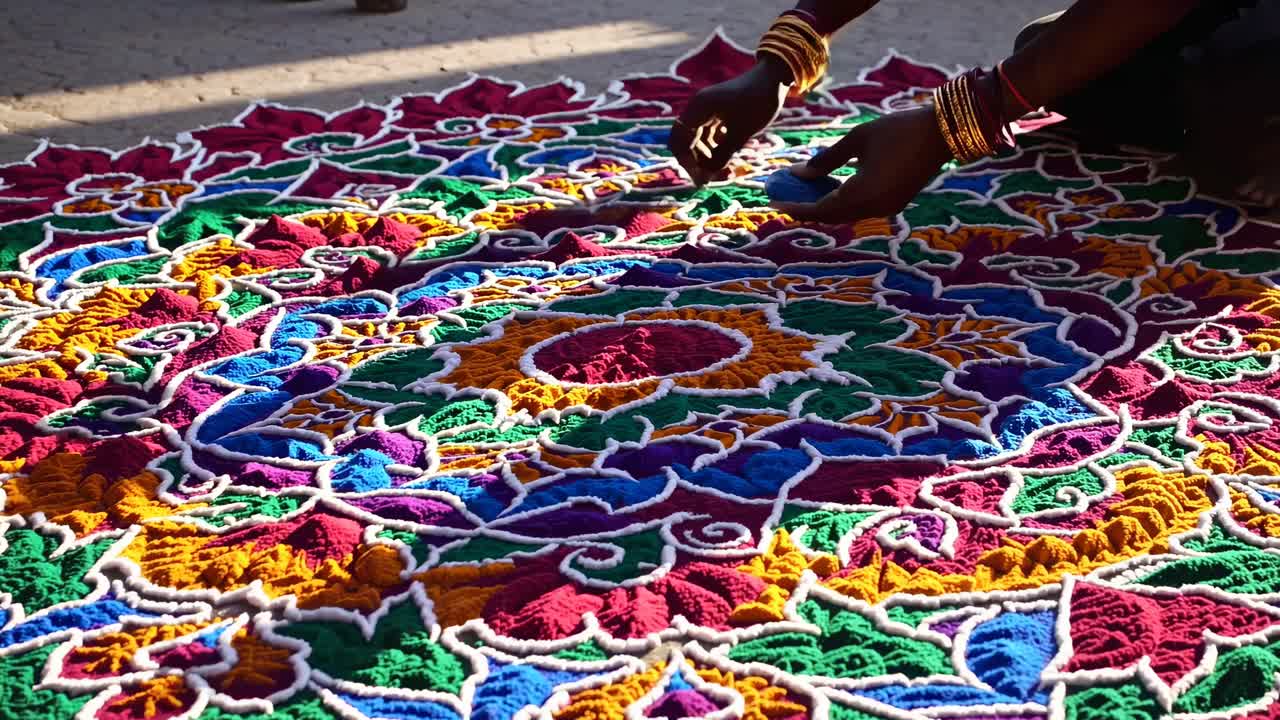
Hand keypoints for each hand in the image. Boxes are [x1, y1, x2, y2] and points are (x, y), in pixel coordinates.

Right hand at [668, 59, 791, 185]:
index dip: (688, 162)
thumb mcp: (741, 132)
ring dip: (705, 157)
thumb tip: (706, 175)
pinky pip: (707, 135)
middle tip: (708, 180)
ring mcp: (705, 110)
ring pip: (696, 140)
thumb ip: (722, 154)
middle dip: (695, 162)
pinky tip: (726, 159)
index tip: (701, 179)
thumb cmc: (759, 102)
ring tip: (723, 172)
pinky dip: (714, 148)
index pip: (681, 140)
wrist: (774, 78)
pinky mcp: (715, 113)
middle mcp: (697, 108)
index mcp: (699, 108)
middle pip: (685, 141)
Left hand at [772, 106, 952, 222]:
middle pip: (831, 216)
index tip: (774, 202)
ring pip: (846, 214)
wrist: (942, 132)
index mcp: (862, 195)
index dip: (796, 207)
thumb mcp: (857, 140)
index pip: (819, 210)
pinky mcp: (894, 203)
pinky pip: (861, 208)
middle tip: (784, 197)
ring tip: (803, 190)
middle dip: (806, 208)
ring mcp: (886, 209)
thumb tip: (798, 174)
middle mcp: (874, 209)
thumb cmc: (897, 129)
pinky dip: (842, 201)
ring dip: (824, 204)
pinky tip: (829, 186)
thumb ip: (827, 160)